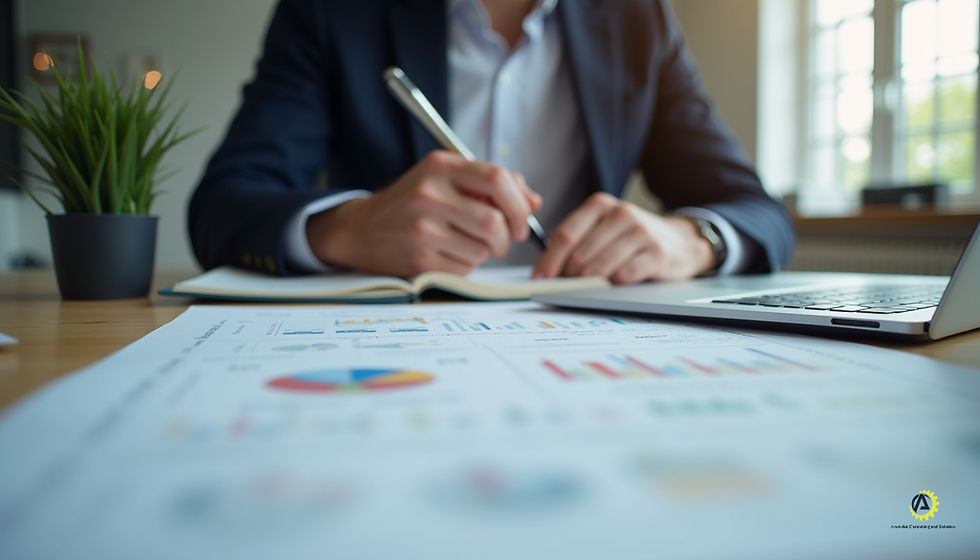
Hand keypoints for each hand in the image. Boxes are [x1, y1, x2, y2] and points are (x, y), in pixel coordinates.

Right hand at [306, 151, 540, 276]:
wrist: (361, 230)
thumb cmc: (412, 202)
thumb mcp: (445, 178)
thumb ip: (490, 184)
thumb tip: (534, 202)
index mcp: (440, 166)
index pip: (497, 179)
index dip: (519, 204)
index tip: (522, 219)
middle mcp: (429, 194)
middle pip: (494, 221)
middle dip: (507, 238)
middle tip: (503, 241)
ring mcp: (422, 228)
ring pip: (483, 249)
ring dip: (485, 253)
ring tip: (467, 244)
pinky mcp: (419, 258)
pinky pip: (465, 268)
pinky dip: (467, 266)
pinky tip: (449, 254)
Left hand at [532, 192, 714, 283]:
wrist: (681, 241)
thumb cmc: (632, 239)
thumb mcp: (603, 229)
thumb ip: (577, 241)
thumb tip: (546, 271)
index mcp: (600, 205)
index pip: (565, 235)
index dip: (549, 261)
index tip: (538, 279)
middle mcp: (620, 213)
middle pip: (579, 255)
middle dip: (569, 277)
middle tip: (568, 287)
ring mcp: (640, 232)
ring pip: (599, 268)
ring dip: (590, 284)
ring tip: (592, 287)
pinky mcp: (656, 253)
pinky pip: (623, 276)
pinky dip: (614, 285)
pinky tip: (617, 283)